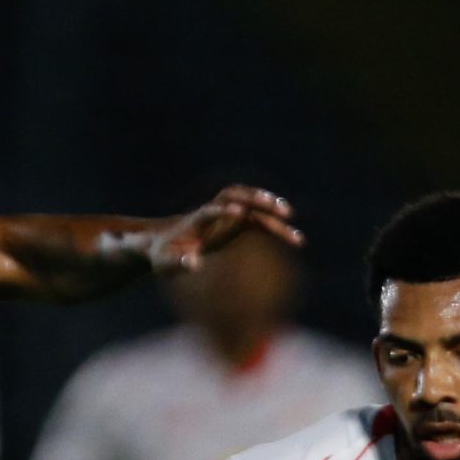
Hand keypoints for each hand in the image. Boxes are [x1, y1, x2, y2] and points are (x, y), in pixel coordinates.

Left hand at [149, 185, 301, 274]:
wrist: (165, 244)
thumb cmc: (164, 255)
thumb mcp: (166, 263)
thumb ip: (178, 263)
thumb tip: (193, 263)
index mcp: (195, 220)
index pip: (209, 210)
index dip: (221, 211)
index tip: (237, 212)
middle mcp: (212, 212)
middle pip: (235, 196)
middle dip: (254, 198)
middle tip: (274, 206)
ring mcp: (226, 215)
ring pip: (251, 204)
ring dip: (269, 207)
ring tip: (289, 217)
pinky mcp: (236, 224)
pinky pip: (260, 221)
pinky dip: (276, 226)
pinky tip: (295, 239)